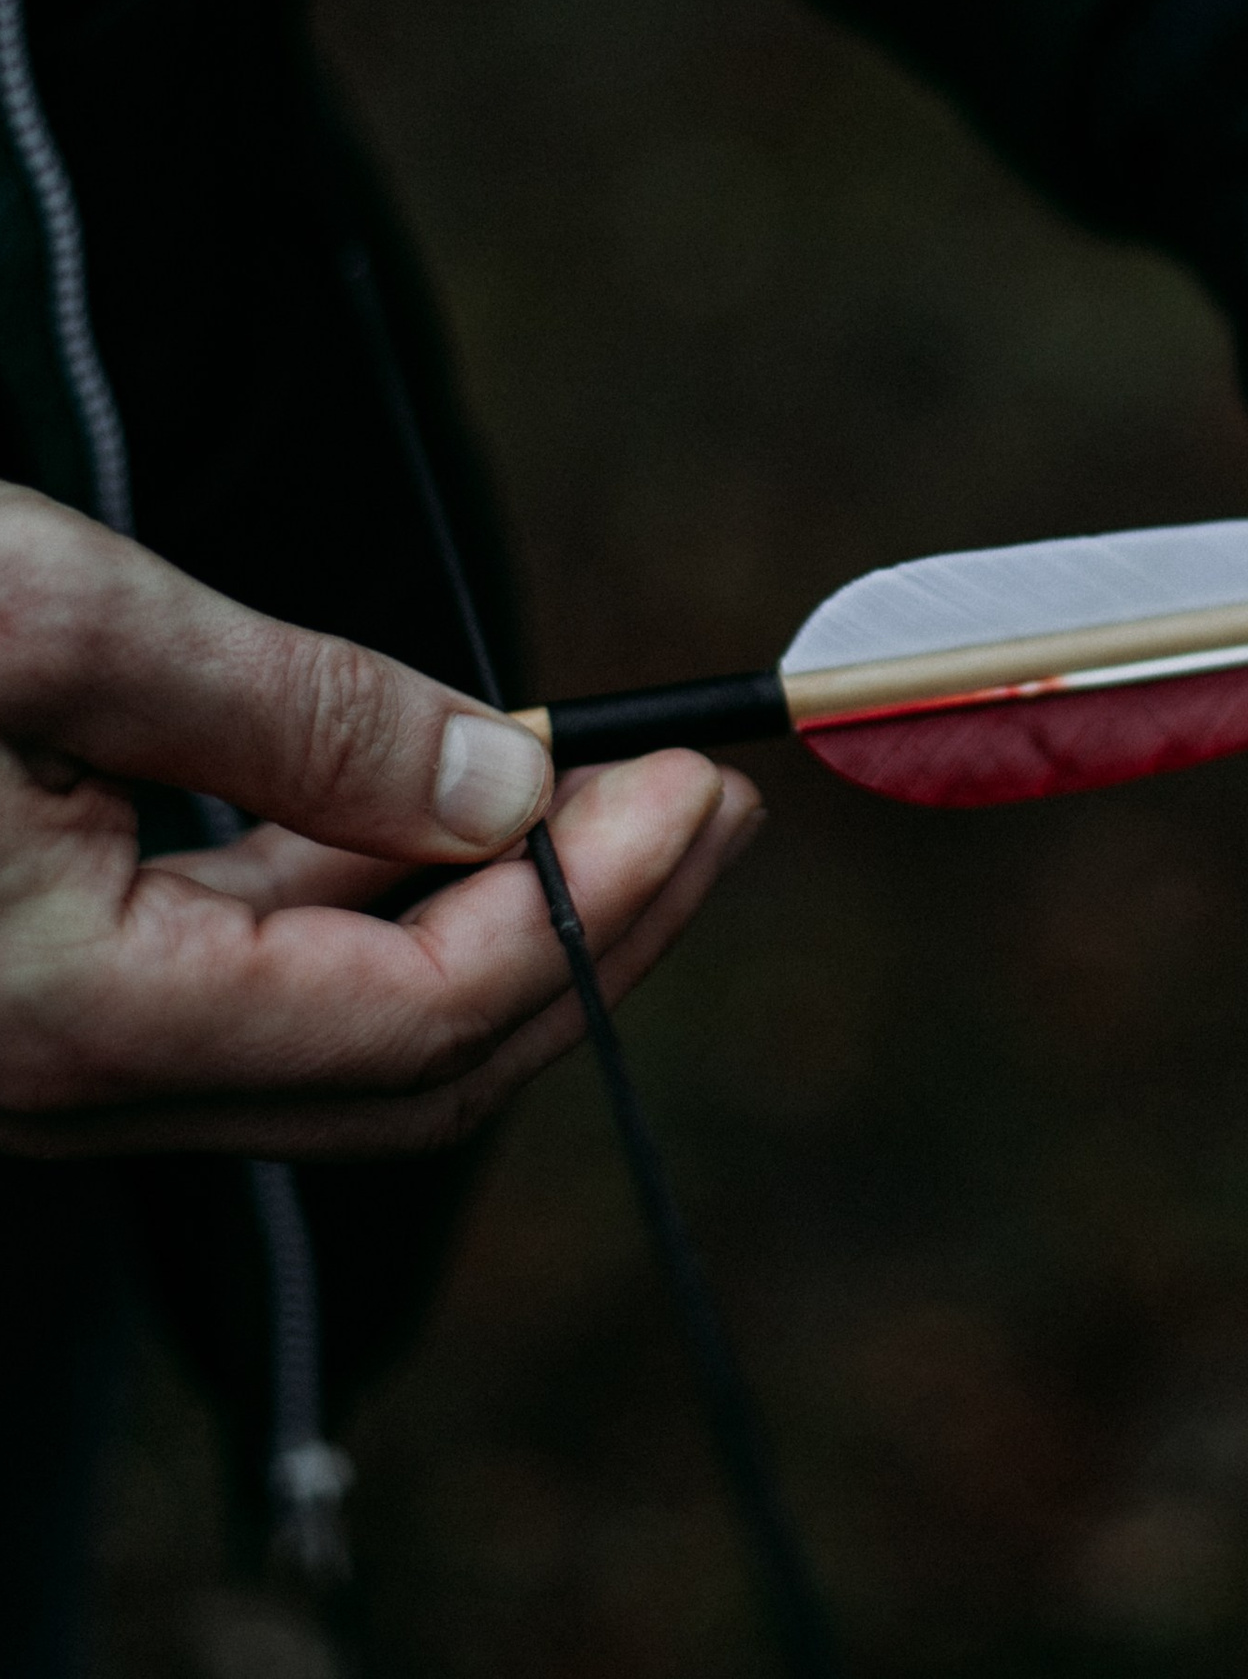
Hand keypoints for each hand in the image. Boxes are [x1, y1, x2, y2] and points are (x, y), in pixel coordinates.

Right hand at [0, 488, 756, 1154]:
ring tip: (630, 792)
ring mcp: (49, 1048)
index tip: (698, 783)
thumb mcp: (66, 630)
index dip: (590, 900)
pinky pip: (258, 977)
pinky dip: (384, 894)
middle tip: (717, 804)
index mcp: (78, 1016)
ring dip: (504, 910)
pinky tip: (464, 804)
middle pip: (413, 1061)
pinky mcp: (40, 988)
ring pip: (345, 1028)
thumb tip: (508, 788)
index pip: (424, 1011)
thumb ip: (302, 725)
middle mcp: (64, 1078)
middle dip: (591, 928)